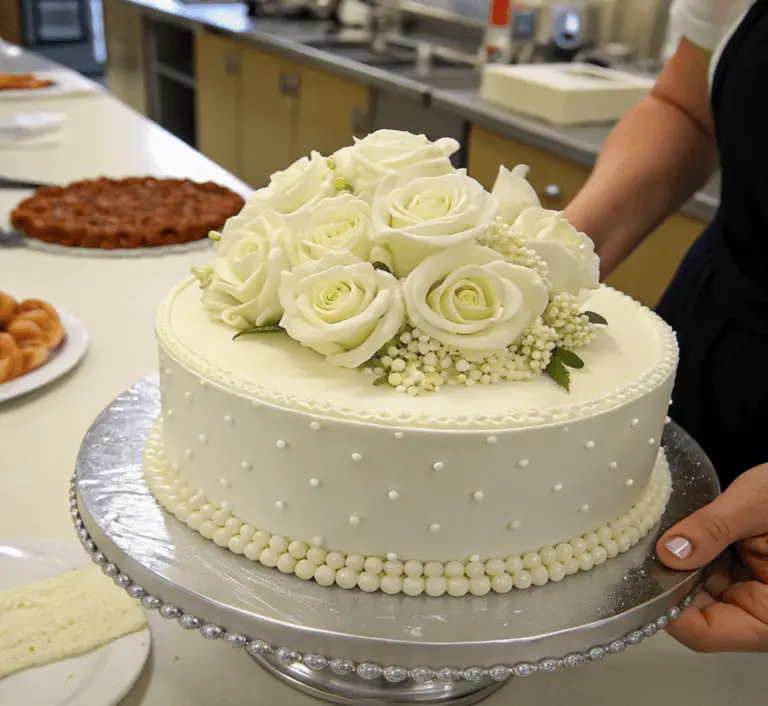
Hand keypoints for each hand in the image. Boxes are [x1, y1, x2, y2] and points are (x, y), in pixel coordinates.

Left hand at [656, 464, 767, 651]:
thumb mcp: (756, 505)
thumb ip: (712, 529)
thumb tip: (670, 551)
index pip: (702, 632)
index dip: (667, 609)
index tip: (643, 576)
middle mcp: (760, 610)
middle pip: (695, 612)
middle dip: (670, 580)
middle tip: (642, 548)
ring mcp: (752, 591)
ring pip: (697, 590)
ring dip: (680, 564)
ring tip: (665, 534)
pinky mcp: (747, 572)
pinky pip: (709, 571)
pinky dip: (692, 553)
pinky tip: (682, 532)